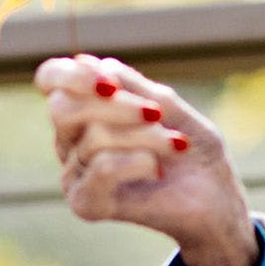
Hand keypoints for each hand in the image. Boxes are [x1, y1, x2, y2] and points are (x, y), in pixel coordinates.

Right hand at [34, 54, 259, 265]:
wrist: (214, 195)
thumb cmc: (189, 144)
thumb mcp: (166, 103)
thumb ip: (129, 84)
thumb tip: (88, 62)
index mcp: (86, 106)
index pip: (50, 78)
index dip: (70, 75)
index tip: (110, 81)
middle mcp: (71, 138)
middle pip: (63, 107)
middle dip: (119, 106)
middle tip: (157, 113)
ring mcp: (74, 172)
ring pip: (94, 137)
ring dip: (147, 137)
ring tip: (174, 146)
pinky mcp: (85, 203)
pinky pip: (102, 168)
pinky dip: (139, 161)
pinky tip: (158, 170)